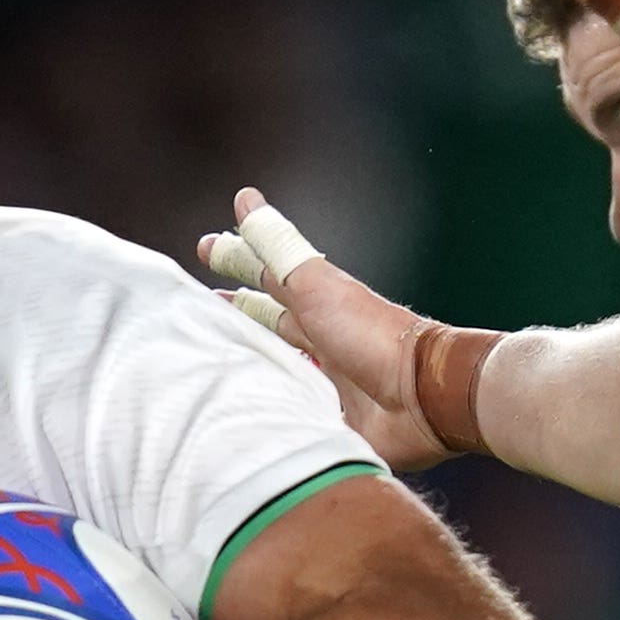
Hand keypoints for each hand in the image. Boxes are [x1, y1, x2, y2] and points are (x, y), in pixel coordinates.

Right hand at [203, 189, 457, 471]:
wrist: (417, 398)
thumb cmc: (369, 335)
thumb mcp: (315, 285)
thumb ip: (278, 248)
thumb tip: (246, 199)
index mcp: (318, 305)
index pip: (269, 278)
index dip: (238, 263)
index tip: (205, 250)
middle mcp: (321, 340)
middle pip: (271, 323)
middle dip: (239, 315)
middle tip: (202, 308)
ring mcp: (325, 382)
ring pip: (278, 368)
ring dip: (251, 363)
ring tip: (214, 360)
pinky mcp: (329, 420)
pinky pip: (292, 412)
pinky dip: (271, 408)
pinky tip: (250, 412)